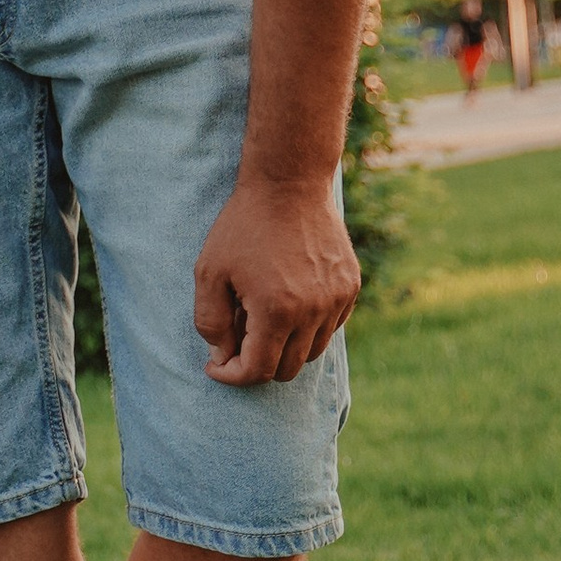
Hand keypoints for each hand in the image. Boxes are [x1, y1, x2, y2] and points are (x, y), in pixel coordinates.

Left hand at [193, 174, 359, 383]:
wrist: (289, 184)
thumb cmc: (243, 226)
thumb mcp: (209, 272)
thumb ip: (210, 322)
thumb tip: (222, 357)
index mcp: (277, 310)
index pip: (258, 371)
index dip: (232, 375)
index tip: (215, 366)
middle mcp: (314, 311)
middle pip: (286, 369)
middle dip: (256, 364)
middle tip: (234, 340)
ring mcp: (338, 299)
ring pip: (311, 352)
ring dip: (283, 348)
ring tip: (258, 318)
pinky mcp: (350, 287)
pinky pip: (329, 328)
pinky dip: (307, 329)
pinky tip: (285, 303)